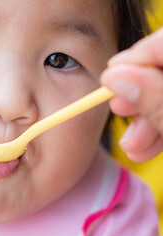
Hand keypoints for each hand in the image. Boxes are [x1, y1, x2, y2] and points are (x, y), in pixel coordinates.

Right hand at [101, 27, 162, 161]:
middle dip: (138, 95)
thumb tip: (116, 77)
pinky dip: (158, 129)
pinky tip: (144, 148)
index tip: (109, 77)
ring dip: (145, 120)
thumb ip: (157, 102)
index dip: (136, 57)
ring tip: (132, 146)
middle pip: (161, 67)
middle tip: (118, 112)